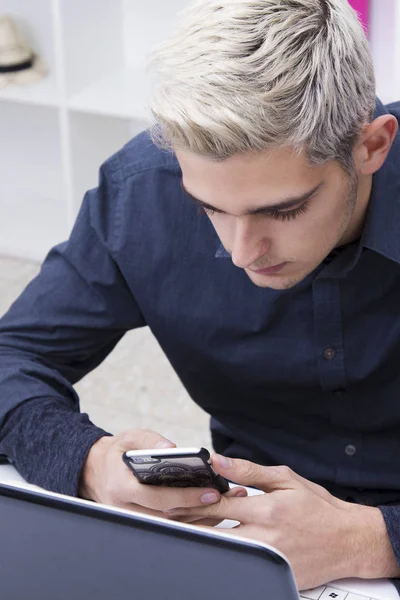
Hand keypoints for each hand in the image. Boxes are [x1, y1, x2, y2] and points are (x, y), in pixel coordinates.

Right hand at [79, 430, 246, 523]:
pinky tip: (213, 508)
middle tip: (227, 497)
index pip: (157, 498)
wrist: (95, 472)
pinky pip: (171, 525)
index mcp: (121, 488)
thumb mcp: (129, 438)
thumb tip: (172, 448)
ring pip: (172, 525)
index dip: (185, 498)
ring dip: (201, 517)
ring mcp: (135, 520)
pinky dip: (192, 519)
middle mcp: (127, 510)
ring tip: (227, 501)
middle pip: (169, 516)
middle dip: (201, 509)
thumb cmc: (117, 453)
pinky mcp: (143, 523)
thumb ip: (149, 440)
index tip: (210, 491)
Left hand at [164, 454, 387, 589]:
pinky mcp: (273, 575)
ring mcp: (268, 559)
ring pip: (224, 551)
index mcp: (268, 509)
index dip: (194, 500)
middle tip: (171, 516)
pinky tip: (214, 545)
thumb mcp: (286, 479)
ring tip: (187, 527)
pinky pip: (241, 564)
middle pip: (215, 532)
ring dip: (204, 539)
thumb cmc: (318, 507)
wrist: (349, 540)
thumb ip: (250, 471)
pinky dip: (225, 554)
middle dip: (191, 524)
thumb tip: (219, 462)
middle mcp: (266, 537)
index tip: (176, 497)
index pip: (220, 504)